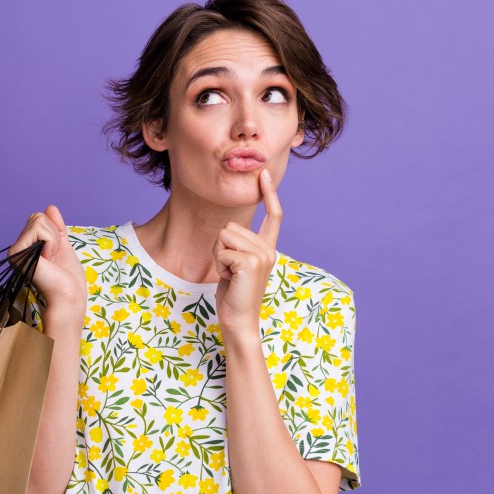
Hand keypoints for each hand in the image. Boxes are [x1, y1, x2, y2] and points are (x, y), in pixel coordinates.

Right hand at [9, 205, 86, 316]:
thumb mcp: (63, 245)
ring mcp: (16, 250)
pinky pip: (38, 229)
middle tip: (53, 256)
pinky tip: (47, 259)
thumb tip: (50, 206)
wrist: (68, 295)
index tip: (55, 253)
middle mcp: (18, 247)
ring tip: (50, 258)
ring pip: (38, 220)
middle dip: (54, 234)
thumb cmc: (68, 278)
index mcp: (27, 246)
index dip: (54, 231)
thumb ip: (56, 227)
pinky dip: (50, 242)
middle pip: (37, 217)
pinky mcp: (17, 252)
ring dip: (53, 239)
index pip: (38, 219)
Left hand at [213, 169, 281, 334]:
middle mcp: (269, 249)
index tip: (265, 173)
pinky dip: (219, 265)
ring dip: (218, 255)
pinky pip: (221, 250)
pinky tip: (229, 279)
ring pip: (224, 236)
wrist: (238, 319)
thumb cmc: (233, 294)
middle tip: (229, 270)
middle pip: (230, 227)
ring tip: (230, 274)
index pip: (274, 215)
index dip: (269, 193)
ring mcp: (262, 255)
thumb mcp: (237, 265)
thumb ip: (239, 247)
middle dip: (220, 247)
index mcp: (268, 248)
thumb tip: (228, 232)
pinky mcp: (250, 263)